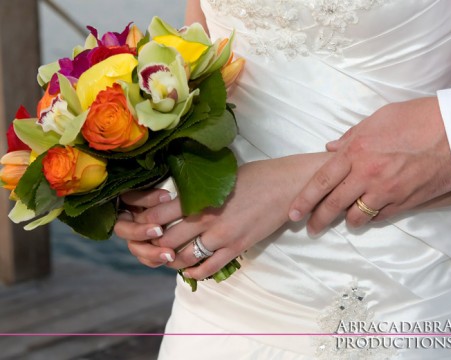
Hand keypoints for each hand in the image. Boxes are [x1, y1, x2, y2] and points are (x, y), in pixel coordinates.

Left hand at [115, 153, 330, 279]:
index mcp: (199, 197)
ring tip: (167, 257)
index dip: (144, 222)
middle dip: (153, 244)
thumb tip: (178, 201)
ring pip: (184, 257)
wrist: (287, 186)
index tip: (140, 223)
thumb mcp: (220, 177)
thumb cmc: (256, 175)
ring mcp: (222, 236)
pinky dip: (194, 273)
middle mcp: (206, 219)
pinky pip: (209, 268)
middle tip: (150, 244)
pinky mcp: (237, 248)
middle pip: (166, 239)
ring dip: (171, 260)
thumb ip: (198, 192)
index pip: (157, 215)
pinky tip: (189, 271)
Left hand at [289, 97, 450, 233]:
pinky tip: (368, 212)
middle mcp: (367, 175)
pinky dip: (371, 216)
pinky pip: (379, 217)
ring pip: (356, 216)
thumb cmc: (417, 119)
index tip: (293, 212)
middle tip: (310, 227)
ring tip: (342, 217)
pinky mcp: (404, 202)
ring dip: (346, 218)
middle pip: (333, 204)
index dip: (304, 199)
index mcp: (356, 152)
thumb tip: (331, 149)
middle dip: (318, 219)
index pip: (321, 181)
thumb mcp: (378, 119)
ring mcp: (386, 191)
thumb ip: (350, 136)